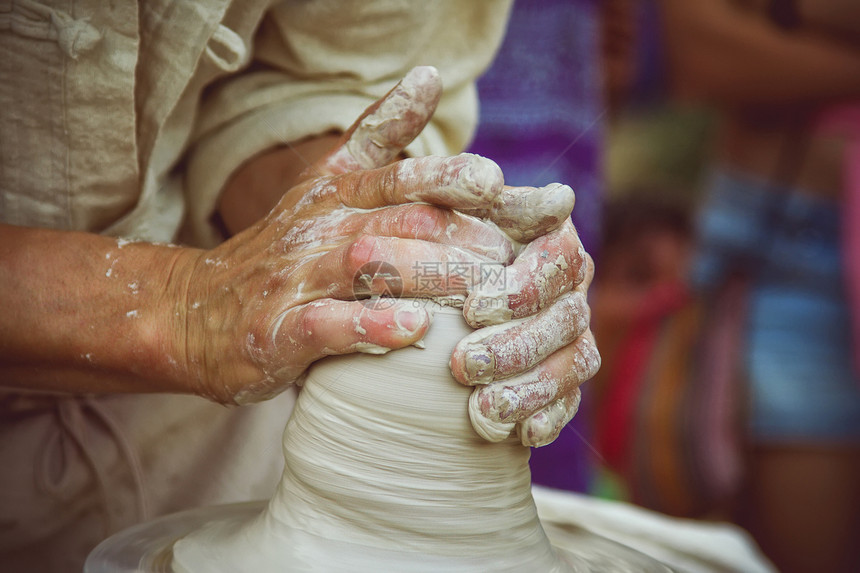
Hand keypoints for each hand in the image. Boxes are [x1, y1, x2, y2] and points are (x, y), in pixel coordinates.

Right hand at [178, 67, 526, 404]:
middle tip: (513, 256)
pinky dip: (371, 325)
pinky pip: (327, 324)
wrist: (196, 309)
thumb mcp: (326, 180)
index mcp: (338, 191)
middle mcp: (322, 227)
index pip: (403, 173)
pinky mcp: (279, 330)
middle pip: (401, 219)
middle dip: (464, 235)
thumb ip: (378, 134)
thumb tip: (427, 76)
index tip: (497, 184)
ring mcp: (298, 278)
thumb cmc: (283, 249)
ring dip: (432, 274)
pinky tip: (414, 329)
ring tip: (485, 289)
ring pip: (370, 264)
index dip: (452, 175)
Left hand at [450, 219, 600, 446]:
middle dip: (514, 346)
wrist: (445, 284)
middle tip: (461, 365)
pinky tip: (523, 435)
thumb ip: (482, 191)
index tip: (471, 308)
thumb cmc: (445, 240)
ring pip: (572, 365)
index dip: (520, 288)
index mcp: (553, 244)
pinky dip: (548, 417)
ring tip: (482, 410)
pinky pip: (569, 402)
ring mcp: (572, 338)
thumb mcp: (453, 207)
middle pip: (564, 320)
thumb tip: (558, 197)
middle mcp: (571, 291)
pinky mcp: (564, 379)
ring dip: (529, 389)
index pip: (556, 263)